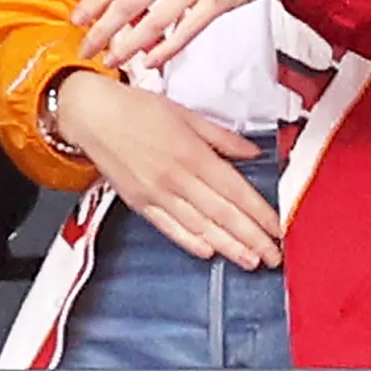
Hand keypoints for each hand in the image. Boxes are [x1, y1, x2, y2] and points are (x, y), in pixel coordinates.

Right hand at [52, 71, 282, 269]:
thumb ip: (221, 137)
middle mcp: (176, 178)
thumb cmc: (137, 109)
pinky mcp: (140, 204)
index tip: (276, 227)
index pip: (234, 189)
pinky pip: (170, 228)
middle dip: (251, 238)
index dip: (258, 212)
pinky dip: (191, 242)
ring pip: (199, 226)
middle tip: (273, 256)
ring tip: (250, 261)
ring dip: (228, 247)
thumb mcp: (186, 114)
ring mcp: (157, 194)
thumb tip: (251, 153)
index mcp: (191, 153)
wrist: (93, 116)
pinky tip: (208, 252)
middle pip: (221, 213)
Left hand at [74, 0, 328, 71]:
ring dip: (129, 44)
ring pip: (153, 19)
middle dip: (102, 28)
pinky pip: (186, 29)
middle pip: (129, 0)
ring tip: (111, 61)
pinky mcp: (218, 1)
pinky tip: (151, 62)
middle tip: (84, 49)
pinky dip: (166, 48)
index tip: (75, 19)